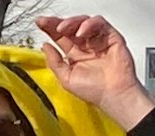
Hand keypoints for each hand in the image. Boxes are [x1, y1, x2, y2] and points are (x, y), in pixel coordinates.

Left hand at [36, 16, 152, 126]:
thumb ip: (54, 62)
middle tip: (47, 22)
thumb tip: (45, 46)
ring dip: (71, 22)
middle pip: (69, 27)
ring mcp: (98, 40)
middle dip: (57, 22)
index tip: (40, 23)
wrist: (114, 95)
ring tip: (62, 28)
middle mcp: (85, 46)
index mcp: (74, 55)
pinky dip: (89, 24)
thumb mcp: (66, 78)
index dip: (49, 28)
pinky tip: (81, 33)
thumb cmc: (95, 91)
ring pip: (83, 22)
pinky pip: (99, 23)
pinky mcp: (111, 36)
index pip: (60, 37)